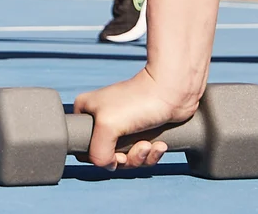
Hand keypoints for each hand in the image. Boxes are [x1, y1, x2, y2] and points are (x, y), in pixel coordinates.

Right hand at [73, 69, 197, 170]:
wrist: (174, 91)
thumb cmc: (139, 101)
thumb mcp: (107, 126)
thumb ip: (98, 153)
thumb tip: (108, 165)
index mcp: (87, 112)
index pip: (84, 149)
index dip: (101, 158)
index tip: (116, 153)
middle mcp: (103, 119)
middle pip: (107, 157)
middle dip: (126, 159)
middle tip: (140, 146)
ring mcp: (123, 126)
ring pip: (126, 159)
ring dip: (141, 157)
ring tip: (150, 144)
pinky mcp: (142, 132)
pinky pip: (142, 155)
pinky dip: (152, 154)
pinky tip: (159, 145)